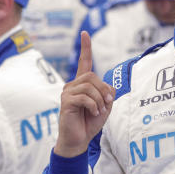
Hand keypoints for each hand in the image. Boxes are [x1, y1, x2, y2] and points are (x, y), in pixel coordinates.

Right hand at [54, 32, 114, 157]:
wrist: (79, 140)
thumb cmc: (90, 122)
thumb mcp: (105, 106)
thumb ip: (108, 93)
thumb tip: (108, 87)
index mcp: (83, 84)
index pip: (84, 62)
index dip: (86, 47)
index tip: (85, 33)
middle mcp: (73, 85)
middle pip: (92, 76)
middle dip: (104, 90)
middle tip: (107, 104)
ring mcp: (67, 92)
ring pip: (89, 86)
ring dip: (100, 100)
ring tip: (99, 110)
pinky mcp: (66, 102)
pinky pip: (84, 97)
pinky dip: (94, 106)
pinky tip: (93, 113)